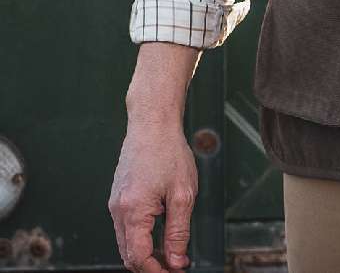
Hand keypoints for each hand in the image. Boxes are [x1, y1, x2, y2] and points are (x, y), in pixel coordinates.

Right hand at [108, 118, 197, 271]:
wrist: (152, 123)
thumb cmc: (168, 151)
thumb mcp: (183, 193)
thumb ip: (178, 231)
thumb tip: (176, 260)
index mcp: (133, 210)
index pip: (139, 257)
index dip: (156, 271)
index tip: (174, 272)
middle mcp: (118, 210)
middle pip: (129, 254)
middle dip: (150, 266)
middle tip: (173, 266)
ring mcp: (115, 203)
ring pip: (126, 242)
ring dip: (145, 253)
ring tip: (170, 253)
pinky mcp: (118, 197)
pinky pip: (125, 227)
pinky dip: (140, 237)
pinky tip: (158, 234)